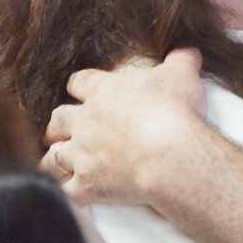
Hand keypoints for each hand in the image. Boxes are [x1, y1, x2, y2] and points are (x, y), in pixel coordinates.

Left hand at [42, 49, 213, 206]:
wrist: (171, 156)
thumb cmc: (175, 113)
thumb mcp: (182, 75)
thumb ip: (181, 60)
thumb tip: (188, 50)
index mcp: (103, 92)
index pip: (79, 83)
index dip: (79, 87)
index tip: (81, 91)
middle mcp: (85, 122)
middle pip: (58, 119)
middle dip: (58, 125)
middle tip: (62, 130)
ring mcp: (83, 155)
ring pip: (54, 157)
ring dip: (55, 158)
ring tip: (57, 161)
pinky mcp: (88, 184)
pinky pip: (66, 190)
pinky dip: (64, 192)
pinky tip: (66, 192)